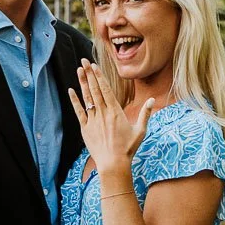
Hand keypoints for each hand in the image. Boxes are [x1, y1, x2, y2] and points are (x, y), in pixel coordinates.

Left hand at [69, 59, 152, 175]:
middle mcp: (103, 113)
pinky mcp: (86, 128)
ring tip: (79, 70)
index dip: (99, 76)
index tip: (94, 66)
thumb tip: (152, 100)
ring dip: (83, 83)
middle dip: (89, 74)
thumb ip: (145, 113)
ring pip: (87, 98)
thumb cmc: (128, 148)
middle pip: (95, 89)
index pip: (106, 89)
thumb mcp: (140, 130)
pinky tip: (71, 90)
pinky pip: (79, 111)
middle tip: (84, 61)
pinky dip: (75, 101)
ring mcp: (93, 120)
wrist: (113, 163)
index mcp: (116, 111)